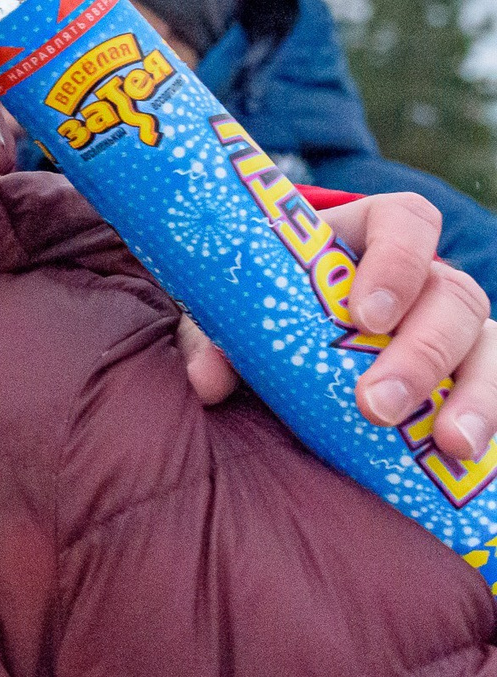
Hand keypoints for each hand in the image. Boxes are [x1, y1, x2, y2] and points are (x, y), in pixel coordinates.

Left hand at [177, 192, 494, 463]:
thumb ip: (218, 338)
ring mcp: (455, 326)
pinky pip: (493, 390)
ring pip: (486, 345)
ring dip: (472, 396)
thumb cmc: (266, 308)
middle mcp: (426, 278)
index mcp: (369, 237)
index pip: (406, 221)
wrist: (289, 334)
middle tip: (376, 405)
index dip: (397, 259)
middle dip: (420, 353)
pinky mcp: (468, 373)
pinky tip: (465, 455)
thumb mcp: (237, 315)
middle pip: (453, 294)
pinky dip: (483, 420)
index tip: (365, 314)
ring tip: (448, 443)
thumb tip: (208, 382)